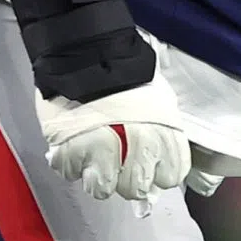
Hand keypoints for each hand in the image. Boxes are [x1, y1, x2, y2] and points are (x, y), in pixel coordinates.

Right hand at [40, 83, 196, 203]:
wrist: (87, 50)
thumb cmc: (126, 74)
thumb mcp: (159, 100)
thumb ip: (161, 134)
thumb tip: (156, 164)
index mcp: (165, 137)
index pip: (170, 176)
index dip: (157, 172)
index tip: (147, 162)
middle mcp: (139, 151)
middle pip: (135, 189)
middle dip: (126, 178)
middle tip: (115, 158)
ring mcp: (103, 155)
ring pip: (102, 190)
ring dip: (96, 175)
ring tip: (91, 154)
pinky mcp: (70, 153)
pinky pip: (71, 174)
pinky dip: (70, 162)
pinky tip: (73, 143)